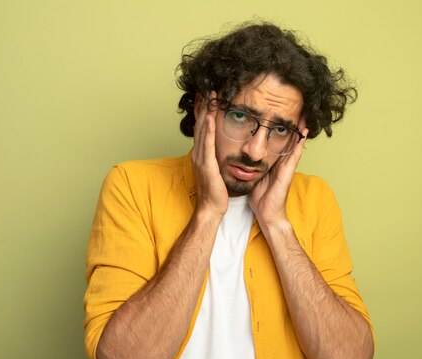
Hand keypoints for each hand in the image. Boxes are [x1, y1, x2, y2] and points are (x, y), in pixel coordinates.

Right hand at [191, 91, 227, 218]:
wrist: (212, 208)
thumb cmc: (217, 191)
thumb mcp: (217, 169)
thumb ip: (217, 157)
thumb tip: (223, 148)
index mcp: (201, 153)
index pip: (203, 127)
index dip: (204, 110)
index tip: (209, 95)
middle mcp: (198, 153)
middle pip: (200, 123)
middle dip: (204, 105)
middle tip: (208, 87)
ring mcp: (200, 158)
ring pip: (202, 129)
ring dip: (205, 111)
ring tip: (209, 94)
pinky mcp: (206, 164)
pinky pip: (207, 143)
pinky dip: (208, 128)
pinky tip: (210, 116)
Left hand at [249, 119, 308, 228]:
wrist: (267, 213)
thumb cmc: (260, 197)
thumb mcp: (253, 175)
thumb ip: (250, 165)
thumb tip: (238, 156)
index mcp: (272, 162)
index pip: (275, 142)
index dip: (277, 128)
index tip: (276, 114)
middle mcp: (281, 162)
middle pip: (287, 140)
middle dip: (290, 126)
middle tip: (295, 109)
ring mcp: (286, 166)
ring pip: (293, 144)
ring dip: (299, 130)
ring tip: (303, 115)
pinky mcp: (288, 172)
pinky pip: (294, 154)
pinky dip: (299, 143)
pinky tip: (304, 132)